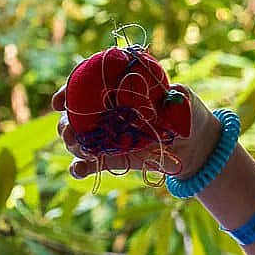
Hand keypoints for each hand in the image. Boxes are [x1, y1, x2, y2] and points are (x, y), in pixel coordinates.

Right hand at [52, 83, 219, 179]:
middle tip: (68, 128)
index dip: (69, 90)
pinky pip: (88, 164)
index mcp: (117, 91)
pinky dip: (79, 168)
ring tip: (76, 145)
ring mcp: (105, 138)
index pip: (85, 85)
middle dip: (64, 121)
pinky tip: (79, 169)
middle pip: (74, 114)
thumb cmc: (187, 114)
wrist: (194, 145)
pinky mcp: (110, 160)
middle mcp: (106, 113)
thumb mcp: (184, 100)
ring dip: (70, 142)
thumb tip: (172, 94)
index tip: (60, 99)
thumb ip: (177, 95)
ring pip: (77, 139)